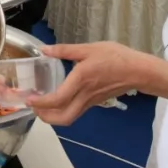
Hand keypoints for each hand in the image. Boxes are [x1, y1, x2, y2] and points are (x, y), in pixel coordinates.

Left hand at [28, 43, 147, 125]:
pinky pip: (76, 112)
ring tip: (42, 105)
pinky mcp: (95, 102)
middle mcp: (84, 95)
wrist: (138, 70)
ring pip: (70, 117)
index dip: (41, 103)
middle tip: (34, 107)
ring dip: (53, 116)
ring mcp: (90, 102)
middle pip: (63, 118)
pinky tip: (58, 100)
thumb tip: (44, 50)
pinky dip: (63, 111)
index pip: (57, 99)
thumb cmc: (115, 57)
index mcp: (80, 81)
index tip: (29, 99)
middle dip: (45, 117)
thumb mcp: (88, 48)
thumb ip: (64, 50)